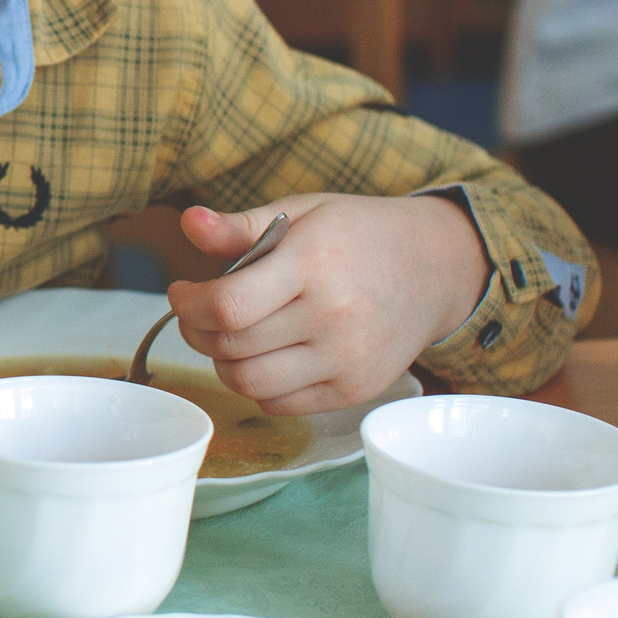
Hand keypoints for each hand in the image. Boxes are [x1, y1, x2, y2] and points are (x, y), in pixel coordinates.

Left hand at [163, 192, 486, 414]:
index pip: (227, 307)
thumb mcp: (302, 212)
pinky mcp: (356, 390)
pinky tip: (264, 355)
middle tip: (198, 313)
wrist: (436, 267)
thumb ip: (240, 225)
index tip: (181, 292)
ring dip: (222, 363)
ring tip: (228, 337)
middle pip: (231, 347)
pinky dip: (258, 386)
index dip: (188, 305)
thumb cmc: (359, 234)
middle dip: (196, 331)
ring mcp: (347, 360)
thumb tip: (188, 222)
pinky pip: (280, 405)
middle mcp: (332, 318)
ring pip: (249, 384)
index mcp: (312, 264)